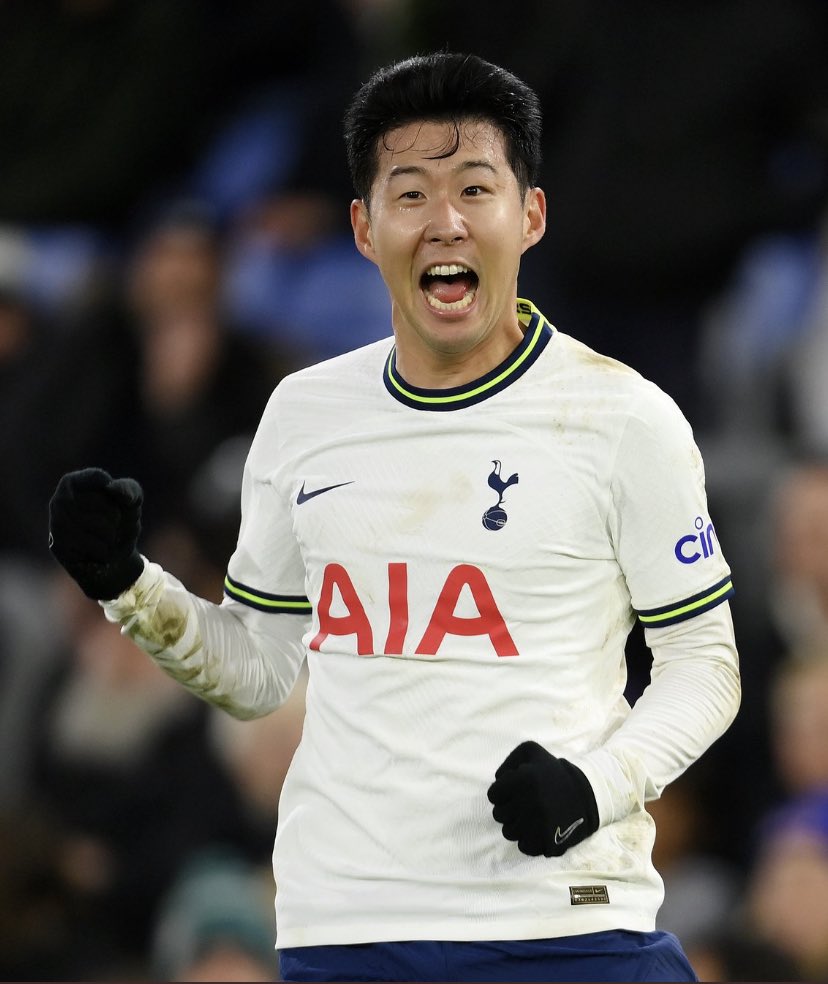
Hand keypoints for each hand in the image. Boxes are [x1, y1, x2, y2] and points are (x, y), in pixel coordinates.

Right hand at [48, 468, 144, 599]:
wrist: (117, 560)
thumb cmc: (122, 524)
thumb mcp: (132, 503)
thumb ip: (129, 489)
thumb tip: (112, 487)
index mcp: (73, 484)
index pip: (92, 478)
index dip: (109, 488)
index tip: (116, 497)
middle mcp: (59, 501)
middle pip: (94, 502)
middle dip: (114, 514)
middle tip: (116, 523)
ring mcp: (55, 524)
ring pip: (88, 524)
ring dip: (109, 534)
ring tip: (110, 538)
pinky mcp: (57, 546)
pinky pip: (84, 545)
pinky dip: (102, 550)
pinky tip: (101, 551)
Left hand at [487, 740, 598, 856]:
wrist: (588, 794)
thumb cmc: (554, 772)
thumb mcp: (531, 751)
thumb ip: (508, 761)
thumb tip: (497, 780)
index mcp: (523, 779)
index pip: (493, 795)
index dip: (501, 793)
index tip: (513, 792)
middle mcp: (529, 803)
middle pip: (498, 815)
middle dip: (507, 809)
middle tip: (522, 804)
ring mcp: (538, 825)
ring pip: (508, 832)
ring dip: (516, 825)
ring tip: (529, 816)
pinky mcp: (547, 842)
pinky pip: (523, 846)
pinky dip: (527, 839)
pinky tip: (537, 829)